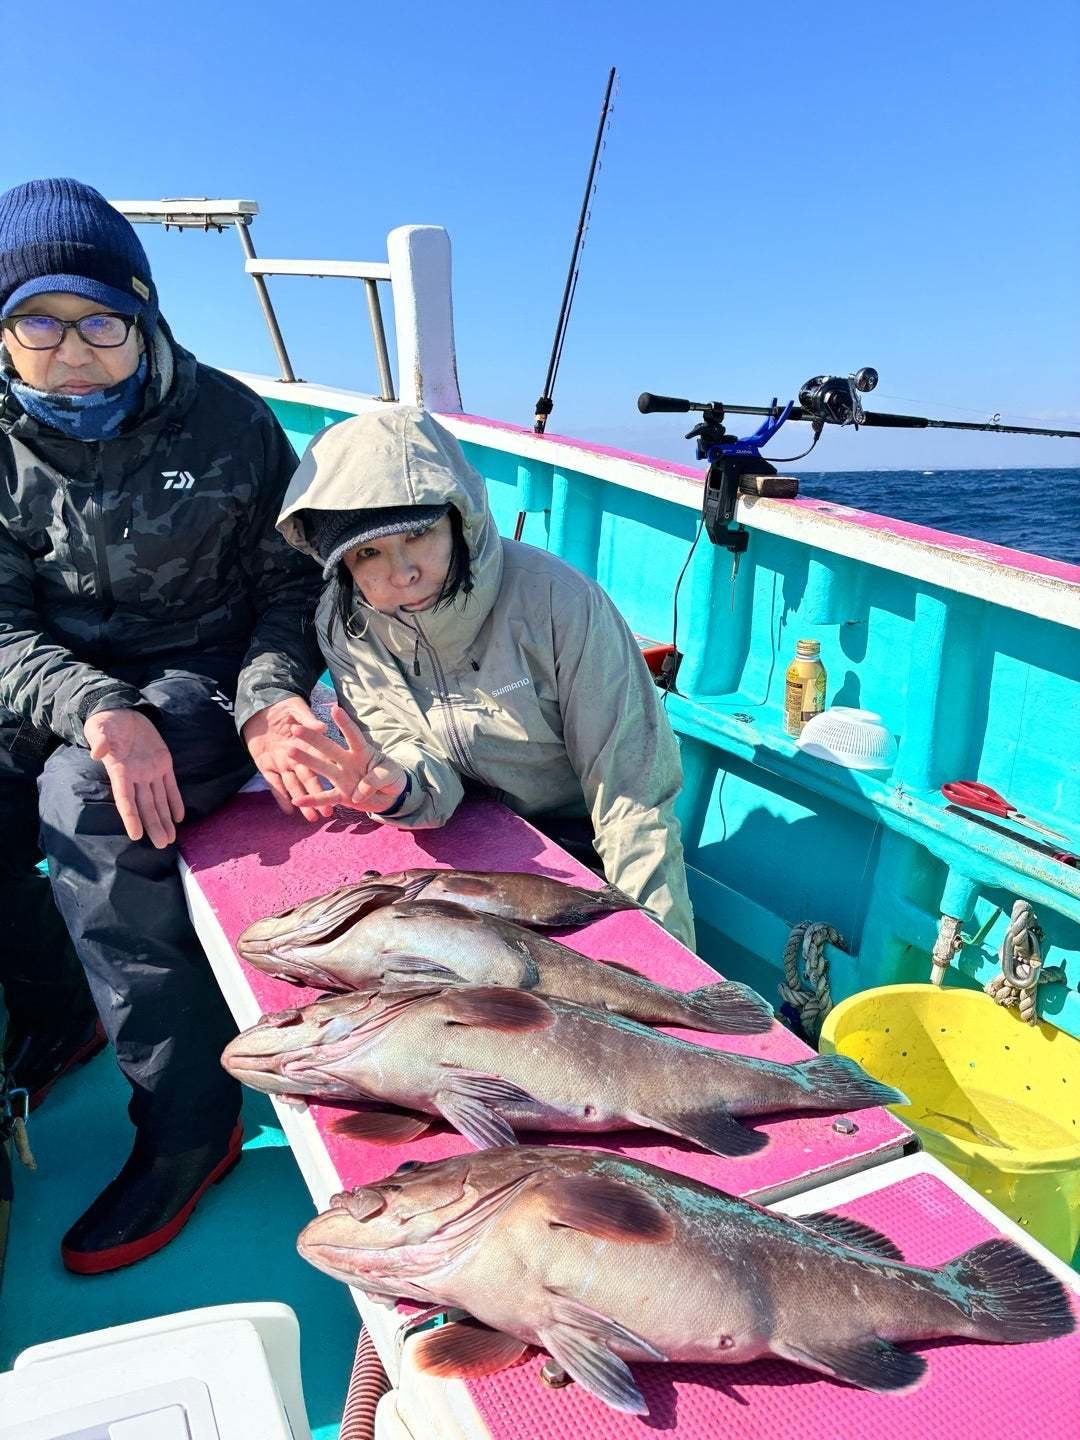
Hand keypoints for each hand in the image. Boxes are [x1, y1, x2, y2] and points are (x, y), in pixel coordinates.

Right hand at [84, 709, 184, 847]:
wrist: (121, 713)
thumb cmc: (106, 723)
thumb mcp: (100, 729)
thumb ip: (100, 741)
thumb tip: (98, 752)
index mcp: (119, 771)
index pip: (125, 799)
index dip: (130, 817)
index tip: (135, 835)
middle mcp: (136, 776)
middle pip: (145, 806)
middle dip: (153, 825)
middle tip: (161, 845)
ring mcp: (150, 771)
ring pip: (158, 800)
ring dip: (164, 819)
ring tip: (170, 839)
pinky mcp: (163, 763)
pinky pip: (170, 786)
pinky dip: (174, 801)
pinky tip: (178, 818)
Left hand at [242, 697, 334, 820]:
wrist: (258, 705)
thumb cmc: (283, 704)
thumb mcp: (295, 709)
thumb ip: (307, 719)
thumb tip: (322, 727)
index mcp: (307, 743)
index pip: (323, 760)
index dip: (333, 774)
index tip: (343, 787)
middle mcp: (297, 756)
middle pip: (310, 778)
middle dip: (319, 796)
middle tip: (328, 814)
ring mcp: (281, 762)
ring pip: (294, 785)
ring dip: (303, 801)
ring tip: (313, 818)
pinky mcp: (266, 765)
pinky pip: (273, 783)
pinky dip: (280, 796)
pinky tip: (288, 810)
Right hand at [283, 705, 407, 814]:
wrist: (391, 796)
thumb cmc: (391, 777)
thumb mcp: (390, 773)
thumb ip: (376, 778)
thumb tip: (357, 792)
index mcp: (362, 751)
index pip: (353, 735)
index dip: (345, 723)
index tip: (335, 709)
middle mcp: (348, 761)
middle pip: (329, 748)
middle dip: (313, 739)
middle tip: (296, 729)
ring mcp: (342, 778)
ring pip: (322, 768)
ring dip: (307, 761)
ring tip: (289, 752)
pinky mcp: (341, 795)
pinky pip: (325, 797)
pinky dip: (312, 800)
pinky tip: (297, 800)